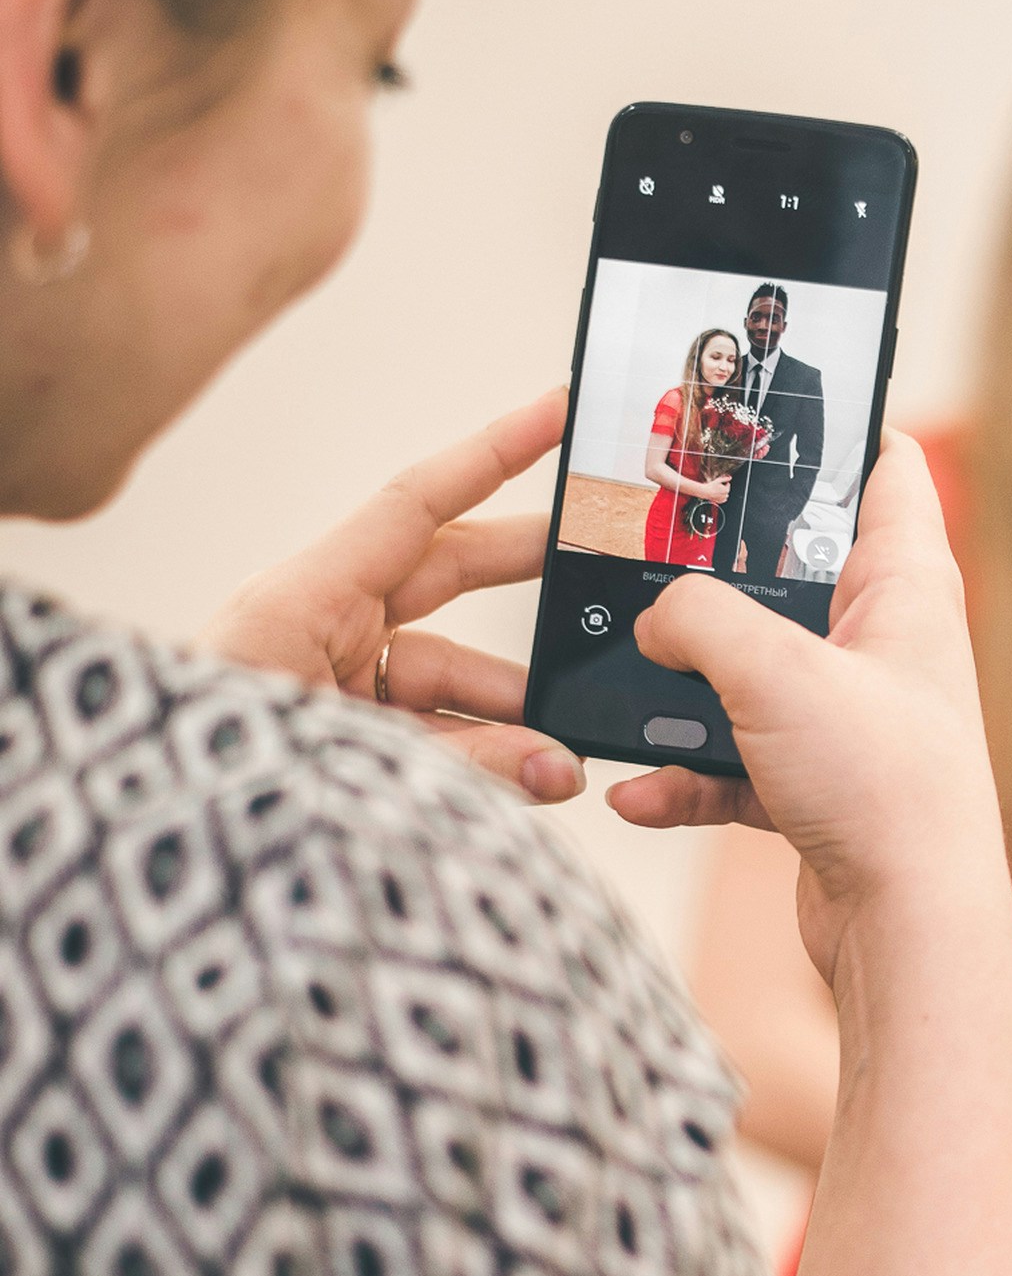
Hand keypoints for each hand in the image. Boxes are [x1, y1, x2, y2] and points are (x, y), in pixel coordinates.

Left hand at [202, 388, 583, 803]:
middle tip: (603, 560)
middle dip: (530, 574)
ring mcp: (327, 688)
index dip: (491, 453)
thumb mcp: (341, 763)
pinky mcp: (334, 743)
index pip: (416, 504)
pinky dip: (479, 757)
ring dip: (511, 712)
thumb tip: (554, 766)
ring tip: (565, 755)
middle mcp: (318, 632)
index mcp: (302, 601)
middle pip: (447, 578)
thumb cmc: (202, 785)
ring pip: (447, 677)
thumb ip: (460, 764)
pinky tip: (527, 781)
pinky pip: (426, 734)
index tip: (555, 413)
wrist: (145, 862)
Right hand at [605, 433, 1009, 985]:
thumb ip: (698, 618)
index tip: (771, 404)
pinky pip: (735, 765)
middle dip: (718, 569)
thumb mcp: (773, 670)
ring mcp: (852, 720)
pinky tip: (635, 792)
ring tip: (627, 681)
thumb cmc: (884, 788)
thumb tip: (656, 619)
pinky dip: (685, 778)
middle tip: (649, 542)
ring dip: (687, 685)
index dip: (838, 427)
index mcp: (907, 588)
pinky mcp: (821, 790)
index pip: (887, 470)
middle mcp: (886, 647)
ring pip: (754, 674)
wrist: (910, 930)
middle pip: (796, 574)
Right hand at [698, 476, 732, 504]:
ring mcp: (723, 499)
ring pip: (725, 494)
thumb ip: (725, 479)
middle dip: (723, 487)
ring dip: (723, 492)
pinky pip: (723, 499)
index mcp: (726, 490)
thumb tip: (730, 478)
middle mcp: (726, 495)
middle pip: (727, 489)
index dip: (723, 482)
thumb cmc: (711, 486)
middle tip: (717, 486)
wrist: (705, 492)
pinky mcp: (720, 501)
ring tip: (716, 490)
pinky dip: (721, 496)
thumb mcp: (718, 480)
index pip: (728, 484)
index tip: (718, 483)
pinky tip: (717, 494)